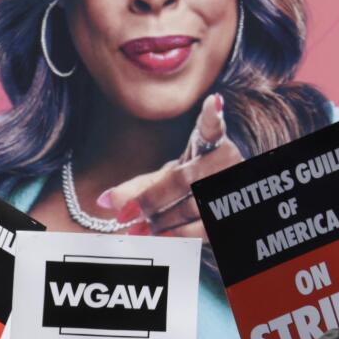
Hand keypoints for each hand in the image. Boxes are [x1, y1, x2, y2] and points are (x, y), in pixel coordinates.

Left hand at [97, 94, 243, 240]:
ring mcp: (234, 188)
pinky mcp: (234, 215)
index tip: (214, 101)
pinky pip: (204, 228)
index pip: (212, 128)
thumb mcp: (170, 177)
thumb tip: (103, 201)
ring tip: (141, 228)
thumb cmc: (192, 184)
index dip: (213, 116)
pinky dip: (178, 235)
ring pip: (192, 207)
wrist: (227, 202)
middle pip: (183, 180)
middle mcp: (226, 162)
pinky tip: (161, 236)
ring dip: (161, 220)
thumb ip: (138, 187)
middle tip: (125, 214)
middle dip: (150, 200)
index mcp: (210, 144)